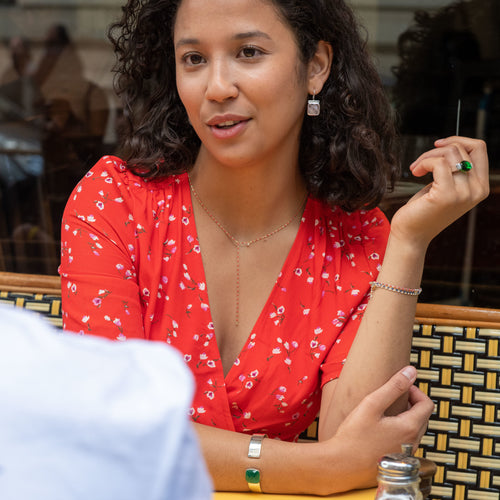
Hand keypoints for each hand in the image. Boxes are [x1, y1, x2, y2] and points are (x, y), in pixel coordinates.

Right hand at [326, 366, 433, 490]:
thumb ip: (393, 386)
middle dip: (411, 403)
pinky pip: (406, 440)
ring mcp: (405, 454)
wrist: (342, 465)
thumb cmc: (354, 435)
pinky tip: (380, 428)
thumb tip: (411, 371)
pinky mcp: (397, 461)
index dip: (415, 391)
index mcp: (409, 428)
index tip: (399, 387)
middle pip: (423, 416)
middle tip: (391, 396)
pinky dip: (400, 429)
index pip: (427, 404)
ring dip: (406, 416)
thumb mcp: (372, 404)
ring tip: (384, 411)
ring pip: (415, 429)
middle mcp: (412, 443)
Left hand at [390, 136, 488, 250]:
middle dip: (437, 150)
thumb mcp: (445, 186)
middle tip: (419, 163)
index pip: (479, 149)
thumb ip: (455, 169)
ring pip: (450, 154)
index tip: (438, 145)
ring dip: (427, 156)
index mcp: (480, 187)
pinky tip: (416, 172)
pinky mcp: (446, 195)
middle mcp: (477, 190)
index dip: (458, 140)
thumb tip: (452, 144)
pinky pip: (438, 163)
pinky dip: (424, 162)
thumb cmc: (424, 210)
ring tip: (416, 168)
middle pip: (462, 148)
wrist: (411, 235)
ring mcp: (463, 193)